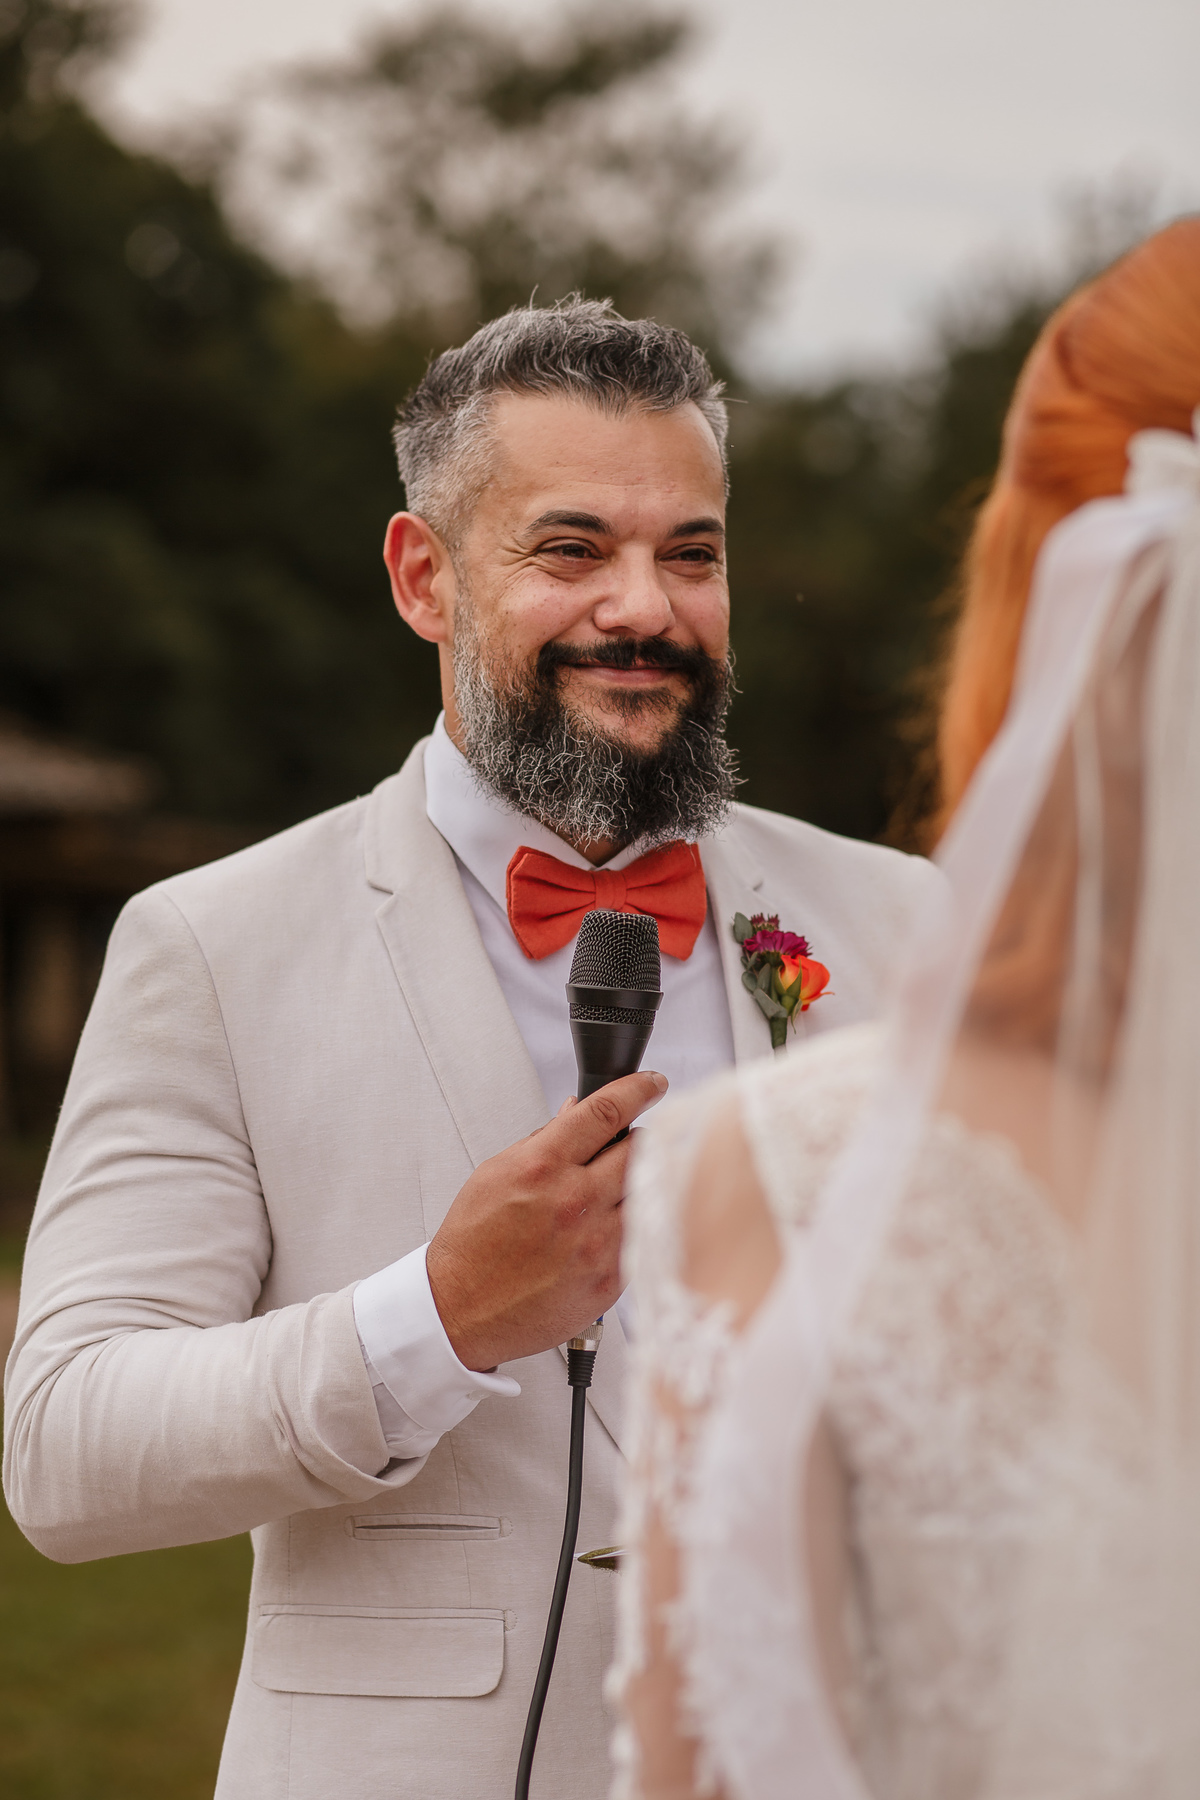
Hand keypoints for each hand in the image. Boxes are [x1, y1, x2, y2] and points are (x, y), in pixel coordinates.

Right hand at [426, 1071, 667, 1370]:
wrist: (461, 1310)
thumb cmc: (472, 1245)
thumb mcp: (495, 1174)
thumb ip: (542, 1139)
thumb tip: (575, 1112)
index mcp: (542, 1167)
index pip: (606, 1111)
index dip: (638, 1088)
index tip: (653, 1083)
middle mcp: (574, 1201)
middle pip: (640, 1148)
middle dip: (641, 1138)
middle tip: (632, 1144)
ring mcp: (597, 1242)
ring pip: (650, 1192)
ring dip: (640, 1183)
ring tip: (615, 1193)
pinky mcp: (610, 1279)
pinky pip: (643, 1237)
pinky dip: (634, 1224)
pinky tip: (609, 1228)